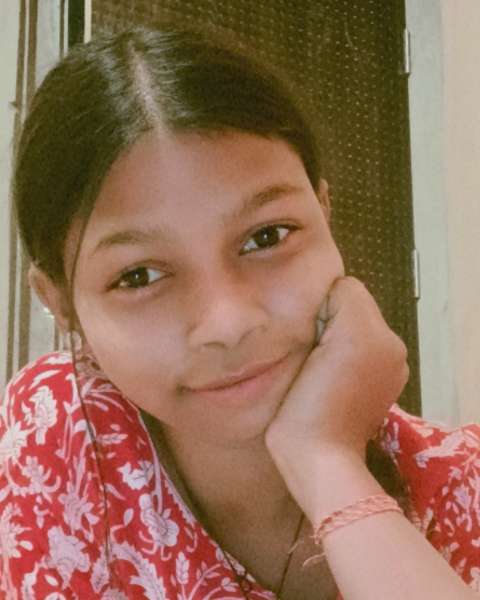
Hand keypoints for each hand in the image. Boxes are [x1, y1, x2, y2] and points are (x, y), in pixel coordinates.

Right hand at [266, 276, 408, 461]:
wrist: (318, 459)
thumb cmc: (311, 404)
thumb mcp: (321, 343)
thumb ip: (334, 303)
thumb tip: (326, 299)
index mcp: (380, 335)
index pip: (344, 291)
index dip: (318, 306)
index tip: (303, 332)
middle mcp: (392, 347)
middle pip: (350, 310)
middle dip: (327, 321)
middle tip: (306, 349)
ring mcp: (389, 370)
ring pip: (352, 330)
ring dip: (332, 338)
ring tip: (313, 364)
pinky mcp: (380, 388)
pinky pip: (358, 352)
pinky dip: (342, 357)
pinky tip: (326, 376)